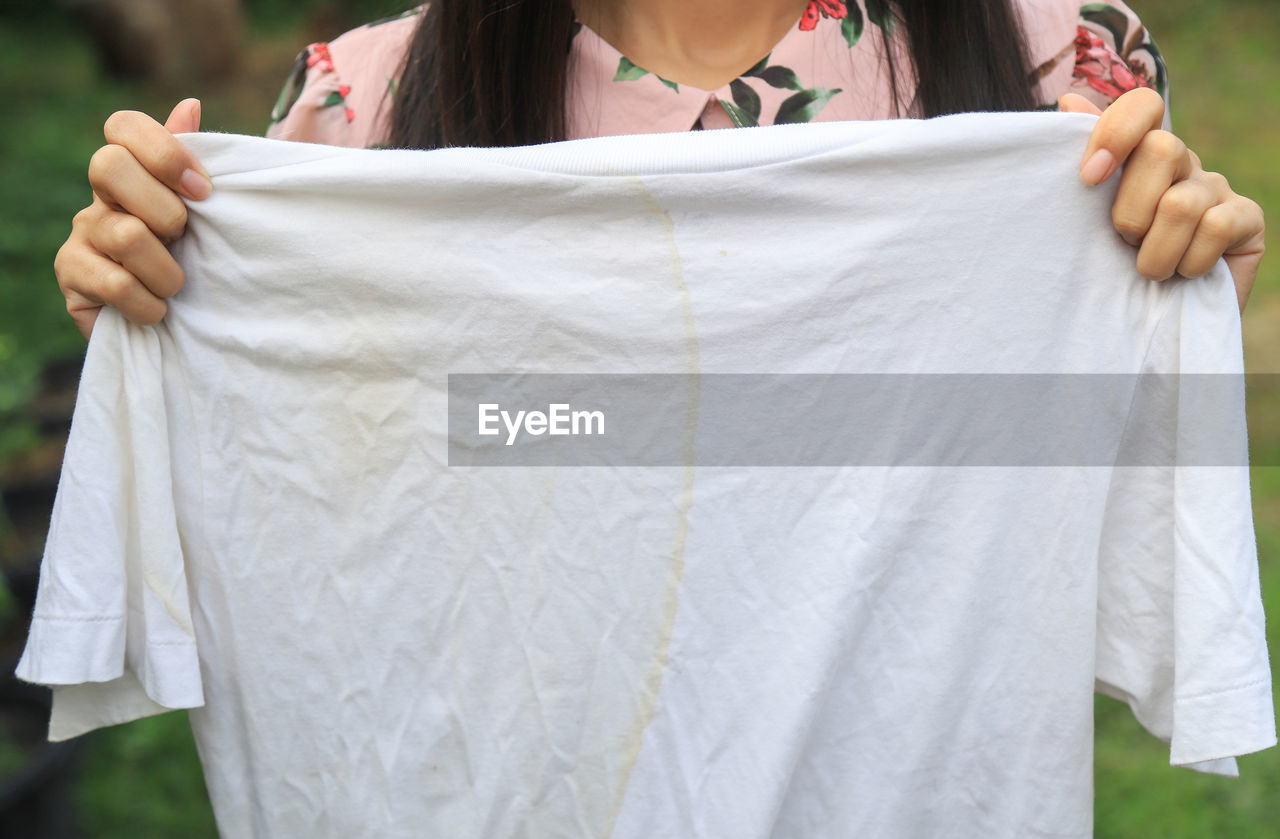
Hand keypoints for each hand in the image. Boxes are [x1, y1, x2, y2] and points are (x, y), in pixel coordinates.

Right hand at [54, 98, 210, 339]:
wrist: (176, 331)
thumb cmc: (196, 264)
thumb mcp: (206, 217)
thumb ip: (195, 165)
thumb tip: (190, 104)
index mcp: (135, 173)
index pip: (123, 126)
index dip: (163, 151)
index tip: (204, 190)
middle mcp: (100, 196)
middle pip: (107, 166)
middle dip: (164, 210)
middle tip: (183, 240)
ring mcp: (80, 234)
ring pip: (126, 234)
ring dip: (168, 271)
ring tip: (175, 287)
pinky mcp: (71, 275)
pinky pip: (116, 283)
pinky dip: (150, 303)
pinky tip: (158, 312)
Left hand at [1059, 88, 1264, 311]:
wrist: (1146, 327)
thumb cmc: (1109, 271)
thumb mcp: (1084, 222)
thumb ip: (1083, 164)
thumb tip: (1067, 97)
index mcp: (1138, 155)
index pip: (1142, 106)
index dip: (1116, 131)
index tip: (1088, 177)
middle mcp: (1182, 163)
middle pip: (1163, 148)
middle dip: (1130, 209)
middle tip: (1122, 243)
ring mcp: (1217, 188)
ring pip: (1181, 202)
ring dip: (1153, 253)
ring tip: (1149, 272)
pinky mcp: (1248, 219)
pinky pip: (1216, 227)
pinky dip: (1188, 262)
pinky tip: (1185, 276)